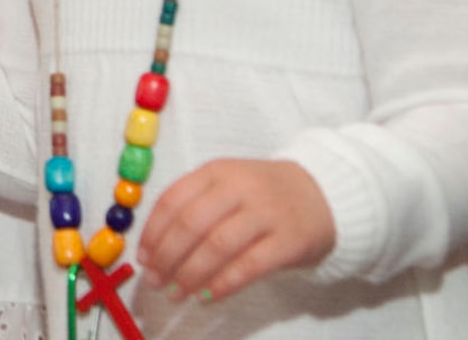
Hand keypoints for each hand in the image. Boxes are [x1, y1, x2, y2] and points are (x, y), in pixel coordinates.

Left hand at [137, 159, 335, 301]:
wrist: (324, 193)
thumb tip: (155, 247)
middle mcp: (239, 187)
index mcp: (217, 171)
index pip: (173, 200)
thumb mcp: (227, 184)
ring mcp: (266, 213)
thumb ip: (195, 205)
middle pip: (192, 224)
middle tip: (154, 281)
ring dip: (190, 274)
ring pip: (218, 246)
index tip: (143, 257)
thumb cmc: (263, 195)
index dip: (153, 232)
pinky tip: (206, 296)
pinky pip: (249, 266)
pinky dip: (223, 284)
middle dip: (167, 257)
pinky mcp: (289, 240)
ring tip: (175, 293)